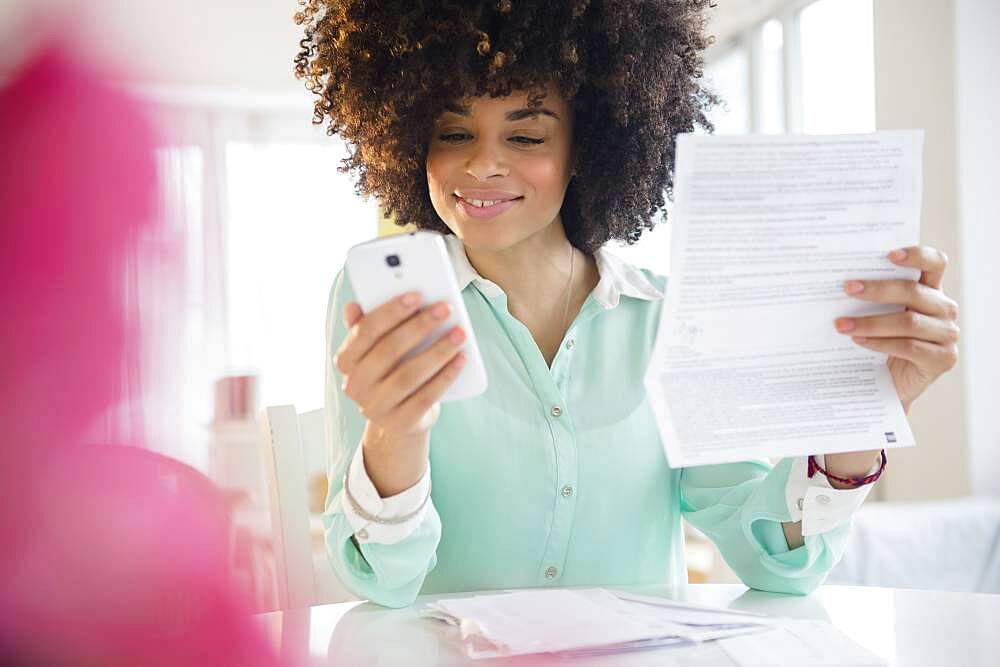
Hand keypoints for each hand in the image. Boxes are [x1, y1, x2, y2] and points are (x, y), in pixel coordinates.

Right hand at [333, 292, 466, 438]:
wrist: (398, 419)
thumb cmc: (389, 373)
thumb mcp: (375, 351)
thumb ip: (367, 326)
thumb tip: (353, 304)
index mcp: (346, 361)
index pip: (365, 331)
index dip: (391, 311)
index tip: (417, 295)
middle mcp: (355, 385)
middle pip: (389, 350)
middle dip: (419, 326)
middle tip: (444, 309)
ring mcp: (376, 407)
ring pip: (409, 374)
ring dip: (438, 351)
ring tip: (459, 333)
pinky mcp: (400, 423)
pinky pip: (426, 397)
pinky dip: (445, 376)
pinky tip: (461, 359)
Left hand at [835, 246, 959, 411]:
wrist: (892, 383)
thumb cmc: (882, 341)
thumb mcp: (880, 315)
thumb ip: (873, 298)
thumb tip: (839, 283)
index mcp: (932, 290)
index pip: (935, 264)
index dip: (917, 255)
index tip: (889, 254)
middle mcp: (944, 309)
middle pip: (914, 292)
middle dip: (877, 289)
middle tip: (847, 288)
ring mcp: (948, 334)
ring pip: (908, 322)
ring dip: (870, 322)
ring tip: (841, 324)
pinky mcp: (944, 358)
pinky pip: (908, 346)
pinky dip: (880, 343)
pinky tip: (858, 341)